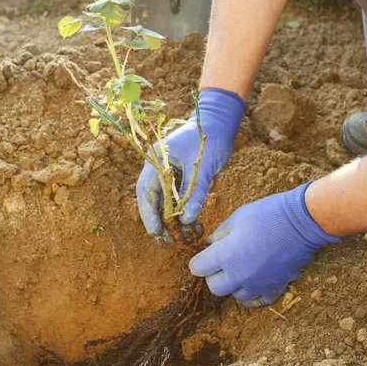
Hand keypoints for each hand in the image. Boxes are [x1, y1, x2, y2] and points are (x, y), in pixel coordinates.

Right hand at [136, 88, 244, 242]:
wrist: (220, 122)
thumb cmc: (209, 138)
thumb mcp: (203, 166)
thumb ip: (195, 192)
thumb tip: (187, 220)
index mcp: (157, 161)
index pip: (146, 192)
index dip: (148, 215)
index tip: (156, 233)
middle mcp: (160, 169)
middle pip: (154, 201)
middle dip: (160, 223)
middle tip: (167, 243)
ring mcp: (171, 175)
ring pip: (167, 203)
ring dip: (174, 222)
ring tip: (183, 240)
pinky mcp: (183, 179)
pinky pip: (180, 200)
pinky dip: (186, 213)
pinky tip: (194, 228)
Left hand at [189, 183, 340, 305]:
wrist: (302, 221)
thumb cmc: (268, 213)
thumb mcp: (238, 217)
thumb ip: (222, 233)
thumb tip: (211, 242)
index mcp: (226, 255)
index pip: (198, 268)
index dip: (198, 261)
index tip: (204, 256)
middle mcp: (239, 275)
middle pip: (215, 288)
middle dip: (213, 276)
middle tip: (220, 263)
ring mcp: (258, 284)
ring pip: (236, 296)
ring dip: (234, 285)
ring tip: (241, 270)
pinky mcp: (275, 287)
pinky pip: (259, 300)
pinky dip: (254, 293)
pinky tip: (255, 281)